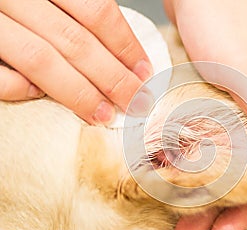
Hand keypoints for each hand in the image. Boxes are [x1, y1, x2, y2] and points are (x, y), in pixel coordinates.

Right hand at [0, 0, 152, 124]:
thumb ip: (71, 12)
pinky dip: (20, 87)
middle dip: (112, 77)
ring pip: (42, 59)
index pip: (97, 11)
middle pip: (76, 40)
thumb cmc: (15, 2)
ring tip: (104, 114)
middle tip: (136, 101)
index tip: (144, 71)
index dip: (126, 45)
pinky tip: (38, 96)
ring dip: (79, 92)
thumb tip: (115, 52)